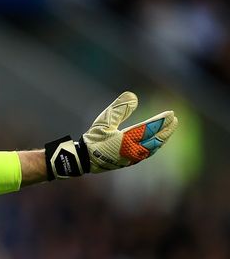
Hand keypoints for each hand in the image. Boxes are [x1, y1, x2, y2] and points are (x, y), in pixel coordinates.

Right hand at [44, 92, 177, 179]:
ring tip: (169, 130)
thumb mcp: (103, 121)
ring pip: (153, 147)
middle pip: (155, 139)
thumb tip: (134, 96)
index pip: (149, 128)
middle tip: (174, 120)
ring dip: (163, 138)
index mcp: (127, 139)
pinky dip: (155, 146)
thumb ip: (119, 109)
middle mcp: (133, 150)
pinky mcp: (129, 161)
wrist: (84, 160)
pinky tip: (156, 142)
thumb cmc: (93, 139)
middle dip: (166, 130)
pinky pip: (147, 153)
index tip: (170, 114)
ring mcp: (132, 157)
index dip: (161, 121)